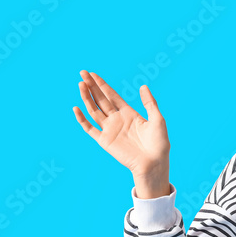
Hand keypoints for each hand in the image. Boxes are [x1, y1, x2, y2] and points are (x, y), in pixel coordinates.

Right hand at [73, 70, 170, 197]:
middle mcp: (117, 120)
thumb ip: (149, 103)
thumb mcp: (157, 119)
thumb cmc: (159, 143)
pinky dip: (82, 119)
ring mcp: (110, 129)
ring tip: (80, 84)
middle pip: (101, 100)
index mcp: (129, 113)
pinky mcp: (104, 141)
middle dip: (92, 86)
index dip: (102, 85)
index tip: (93, 74)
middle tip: (82, 73)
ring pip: (94, 110)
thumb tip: (143, 86)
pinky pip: (90, 128)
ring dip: (86, 98)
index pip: (112, 96)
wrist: (154, 163)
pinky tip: (76, 108)